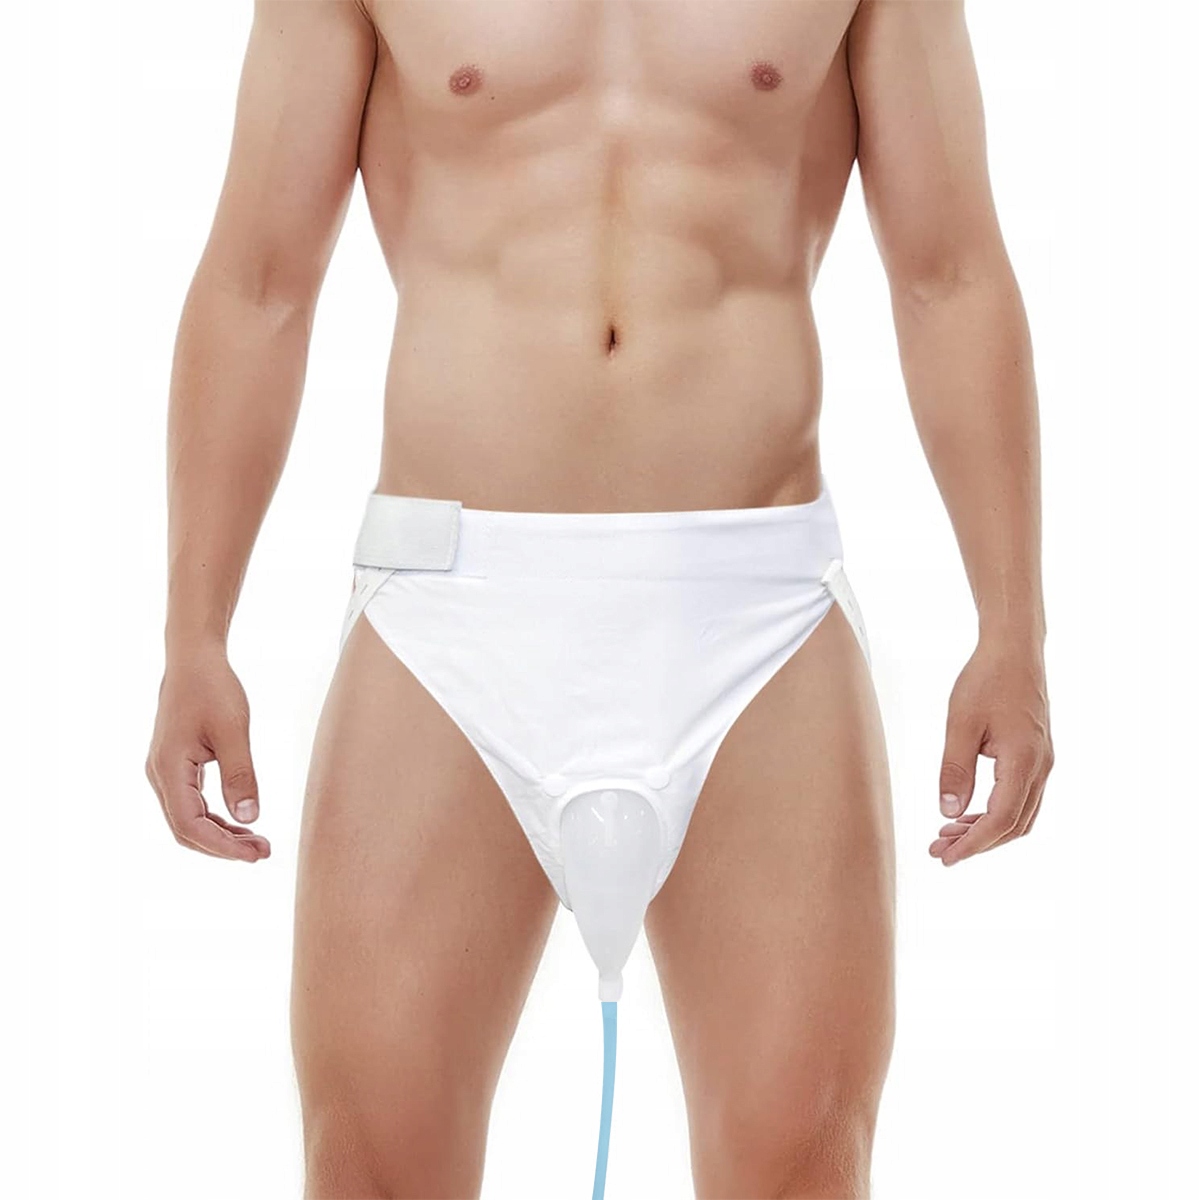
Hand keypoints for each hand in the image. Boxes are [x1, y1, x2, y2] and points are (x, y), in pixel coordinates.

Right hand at [146, 644, 270, 861]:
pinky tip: (242, 823)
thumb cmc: (213, 689)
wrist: (194, 661)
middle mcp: (160, 775)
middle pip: (186, 829)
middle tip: (263, 853)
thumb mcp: (233, 731)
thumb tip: (250, 818)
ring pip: (189, 819)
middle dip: (223, 846)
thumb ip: (240, 775)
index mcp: (169, 769)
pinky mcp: (176, 767)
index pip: (189, 825)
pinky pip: (192, 804)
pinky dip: (216, 818)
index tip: (254, 855)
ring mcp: (165, 772)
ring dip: (221, 834)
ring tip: (258, 843)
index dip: (221, 846)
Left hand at [930, 637, 1052, 865]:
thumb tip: (948, 812)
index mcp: (1023, 761)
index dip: (973, 844)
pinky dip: (995, 813)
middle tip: (939, 851)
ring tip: (948, 835)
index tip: (947, 858)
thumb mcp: (960, 724)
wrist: (1014, 651)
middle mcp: (1040, 767)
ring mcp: (1042, 763)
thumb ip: (955, 769)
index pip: (1000, 819)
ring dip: (986, 830)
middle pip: (1014, 825)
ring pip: (1019, 814)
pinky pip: (1020, 797)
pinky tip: (967, 813)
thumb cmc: (986, 680)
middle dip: (977, 843)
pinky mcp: (1036, 756)